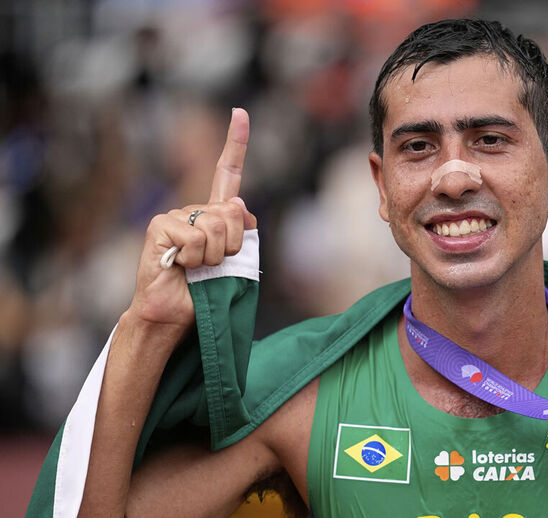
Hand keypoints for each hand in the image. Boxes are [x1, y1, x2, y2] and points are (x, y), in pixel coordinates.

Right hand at [128, 108, 256, 331]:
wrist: (176, 313)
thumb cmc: (206, 291)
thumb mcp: (237, 260)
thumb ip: (244, 231)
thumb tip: (236, 205)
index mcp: (214, 214)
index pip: (226, 173)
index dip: (235, 142)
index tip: (239, 112)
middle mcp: (193, 209)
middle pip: (234, 212)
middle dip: (232, 245)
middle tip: (213, 264)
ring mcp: (174, 216)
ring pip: (217, 226)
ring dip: (215, 255)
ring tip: (196, 268)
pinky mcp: (160, 226)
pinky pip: (196, 236)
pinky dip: (196, 258)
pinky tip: (181, 266)